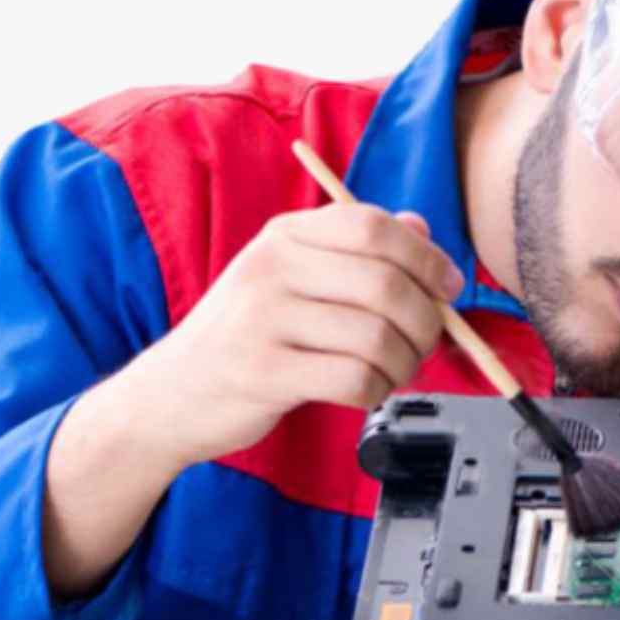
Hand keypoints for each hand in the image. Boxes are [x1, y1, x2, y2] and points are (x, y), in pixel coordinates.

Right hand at [128, 201, 463, 467]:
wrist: (172, 392)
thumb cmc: (245, 334)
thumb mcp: (292, 277)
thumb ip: (355, 250)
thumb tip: (420, 228)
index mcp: (285, 236)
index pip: (373, 227)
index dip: (426, 257)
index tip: (448, 287)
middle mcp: (272, 268)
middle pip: (386, 283)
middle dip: (426, 321)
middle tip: (425, 344)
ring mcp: (264, 320)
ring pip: (377, 337)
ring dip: (404, 364)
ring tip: (393, 372)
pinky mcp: (265, 373)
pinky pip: (354, 379)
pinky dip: (376, 391)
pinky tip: (365, 391)